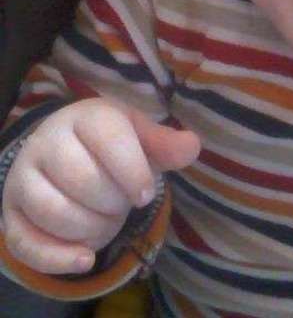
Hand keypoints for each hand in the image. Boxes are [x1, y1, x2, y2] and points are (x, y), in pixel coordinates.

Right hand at [1, 98, 199, 274]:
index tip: (147, 194)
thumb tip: (192, 146)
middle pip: (83, 180)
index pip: (109, 139)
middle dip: (114, 203)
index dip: (133, 172)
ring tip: (106, 221)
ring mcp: (22, 177)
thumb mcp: (139, 137)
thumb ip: (164, 144)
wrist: (63, 153)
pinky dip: (59, 259)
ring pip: (55, 213)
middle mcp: (46, 140)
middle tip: (122, 204)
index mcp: (85, 115)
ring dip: (92, 229)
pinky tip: (86, 259)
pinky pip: (26, 244)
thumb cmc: (109, 144)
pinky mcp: (10, 213)